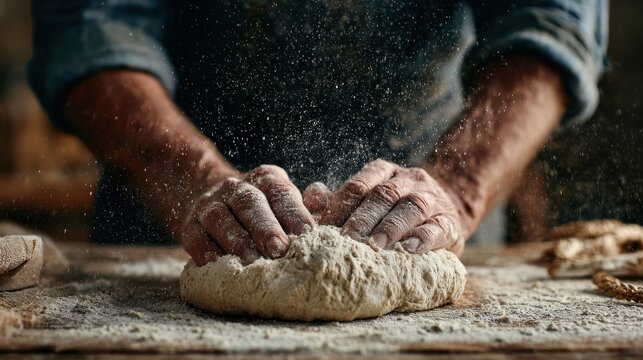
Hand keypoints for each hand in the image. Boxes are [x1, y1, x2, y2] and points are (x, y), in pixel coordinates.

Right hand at [181, 165, 314, 264]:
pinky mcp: (189, 224)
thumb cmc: (263, 211)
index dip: (294, 213)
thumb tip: (326, 210)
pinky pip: (195, 235)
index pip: (281, 192)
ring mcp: (210, 204)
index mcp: (267, 180)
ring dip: (236, 240)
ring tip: (250, 261)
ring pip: (221, 218)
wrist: (206, 195)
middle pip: (250, 203)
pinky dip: (204, 249)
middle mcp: (236, 188)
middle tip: (279, 250)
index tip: (307, 234)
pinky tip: (215, 264)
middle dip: (266, 228)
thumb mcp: (285, 201)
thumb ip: (307, 207)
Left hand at [304, 160, 463, 254]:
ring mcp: (432, 199)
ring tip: (377, 245)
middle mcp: (408, 180)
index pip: (358, 186)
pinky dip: (424, 238)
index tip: (324, 230)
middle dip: (363, 218)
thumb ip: (338, 199)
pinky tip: (409, 249)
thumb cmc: (393, 212)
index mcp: (383, 173)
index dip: (340, 207)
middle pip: (383, 195)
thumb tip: (312, 196)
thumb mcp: (368, 200)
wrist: (445, 214)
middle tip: (348, 240)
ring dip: (392, 226)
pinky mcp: (450, 222)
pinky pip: (439, 227)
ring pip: (412, 207)